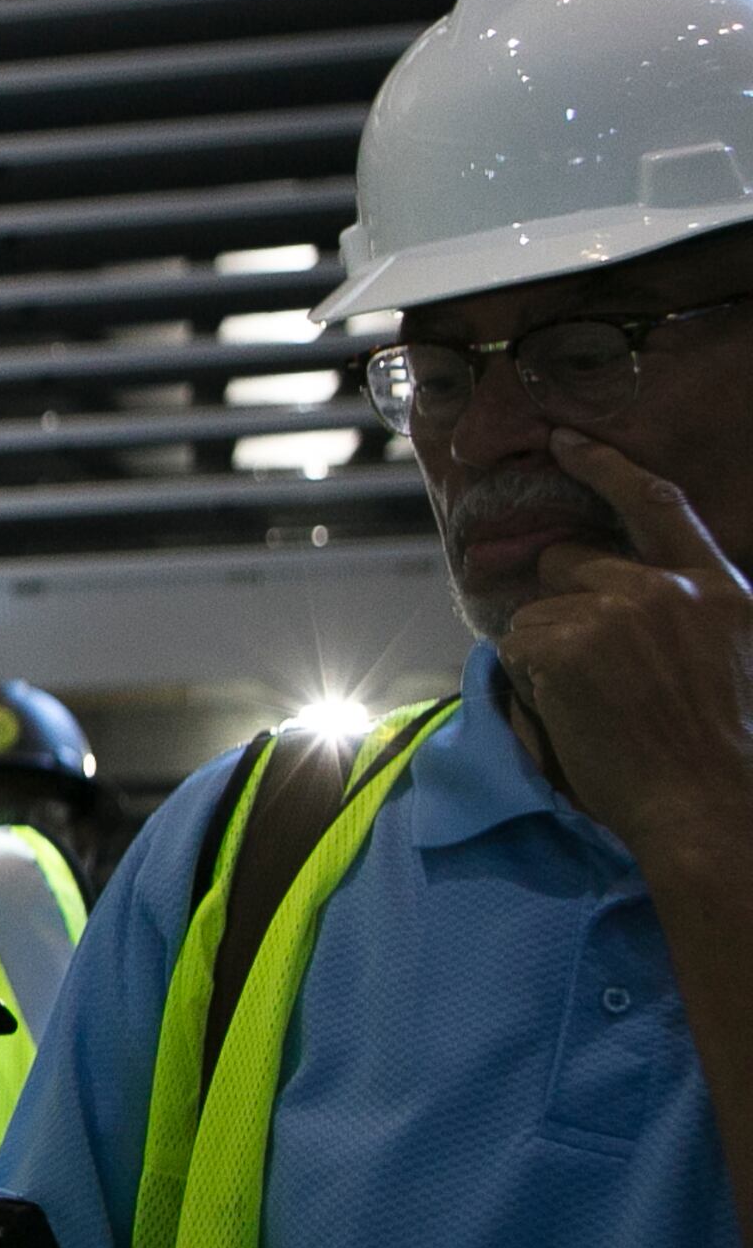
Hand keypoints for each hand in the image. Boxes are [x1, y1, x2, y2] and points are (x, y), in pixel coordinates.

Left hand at [505, 429, 752, 864]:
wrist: (711, 806)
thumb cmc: (725, 747)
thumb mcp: (737, 654)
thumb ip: (690, 610)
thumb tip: (639, 587)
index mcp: (718, 587)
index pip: (657, 503)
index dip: (606, 466)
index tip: (567, 441)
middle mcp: (665, 588)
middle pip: (572, 559)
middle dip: (563, 598)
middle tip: (590, 663)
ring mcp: (612, 614)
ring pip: (538, 610)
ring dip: (548, 649)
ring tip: (596, 702)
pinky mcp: (563, 645)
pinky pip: (518, 645)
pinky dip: (531, 677)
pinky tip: (575, 711)